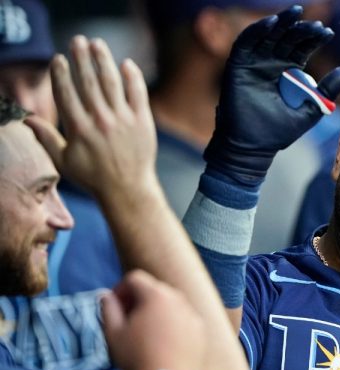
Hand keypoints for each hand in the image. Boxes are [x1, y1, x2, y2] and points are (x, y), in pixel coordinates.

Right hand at [25, 36, 157, 201]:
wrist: (128, 189)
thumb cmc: (93, 177)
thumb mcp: (64, 161)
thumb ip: (46, 137)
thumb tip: (27, 119)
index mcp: (79, 129)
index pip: (66, 93)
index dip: (61, 74)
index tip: (58, 59)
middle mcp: (100, 121)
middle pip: (89, 81)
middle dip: (82, 58)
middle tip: (78, 41)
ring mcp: (123, 120)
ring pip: (112, 82)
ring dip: (103, 60)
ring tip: (97, 44)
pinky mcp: (143, 121)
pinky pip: (138, 93)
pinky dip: (132, 77)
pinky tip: (126, 64)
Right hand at [101, 270, 204, 369]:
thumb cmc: (137, 356)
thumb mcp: (114, 333)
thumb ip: (108, 309)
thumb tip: (106, 295)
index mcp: (156, 294)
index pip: (135, 278)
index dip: (119, 289)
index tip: (113, 307)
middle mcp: (179, 298)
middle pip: (154, 289)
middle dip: (137, 299)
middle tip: (127, 319)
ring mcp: (192, 313)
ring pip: (170, 303)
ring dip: (155, 311)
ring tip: (145, 332)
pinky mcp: (201, 329)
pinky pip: (183, 318)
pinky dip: (171, 323)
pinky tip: (162, 342)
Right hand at [204, 5, 339, 185]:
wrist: (254, 147)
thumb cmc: (280, 132)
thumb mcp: (312, 108)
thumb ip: (329, 89)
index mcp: (288, 71)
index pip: (302, 47)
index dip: (314, 38)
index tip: (327, 33)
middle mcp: (271, 63)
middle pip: (287, 37)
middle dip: (301, 28)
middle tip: (315, 25)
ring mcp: (254, 63)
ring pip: (268, 35)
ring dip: (281, 22)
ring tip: (295, 13)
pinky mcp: (238, 65)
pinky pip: (246, 42)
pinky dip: (257, 30)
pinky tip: (272, 23)